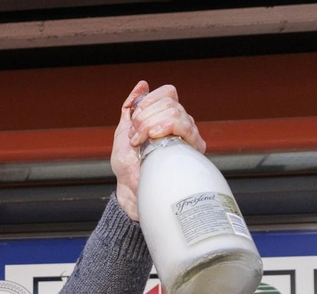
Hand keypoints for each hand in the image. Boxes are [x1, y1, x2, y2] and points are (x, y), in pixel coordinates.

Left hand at [110, 82, 205, 221]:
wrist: (129, 185)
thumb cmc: (127, 163)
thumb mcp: (124, 129)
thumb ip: (131, 106)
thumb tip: (142, 84)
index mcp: (166, 117)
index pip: (168, 92)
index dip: (149, 101)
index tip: (134, 120)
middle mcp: (181, 123)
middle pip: (170, 101)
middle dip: (145, 117)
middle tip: (135, 136)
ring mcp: (188, 134)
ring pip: (175, 112)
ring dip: (151, 124)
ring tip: (141, 142)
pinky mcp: (192, 148)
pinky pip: (184, 126)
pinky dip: (165, 127)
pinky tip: (154, 137)